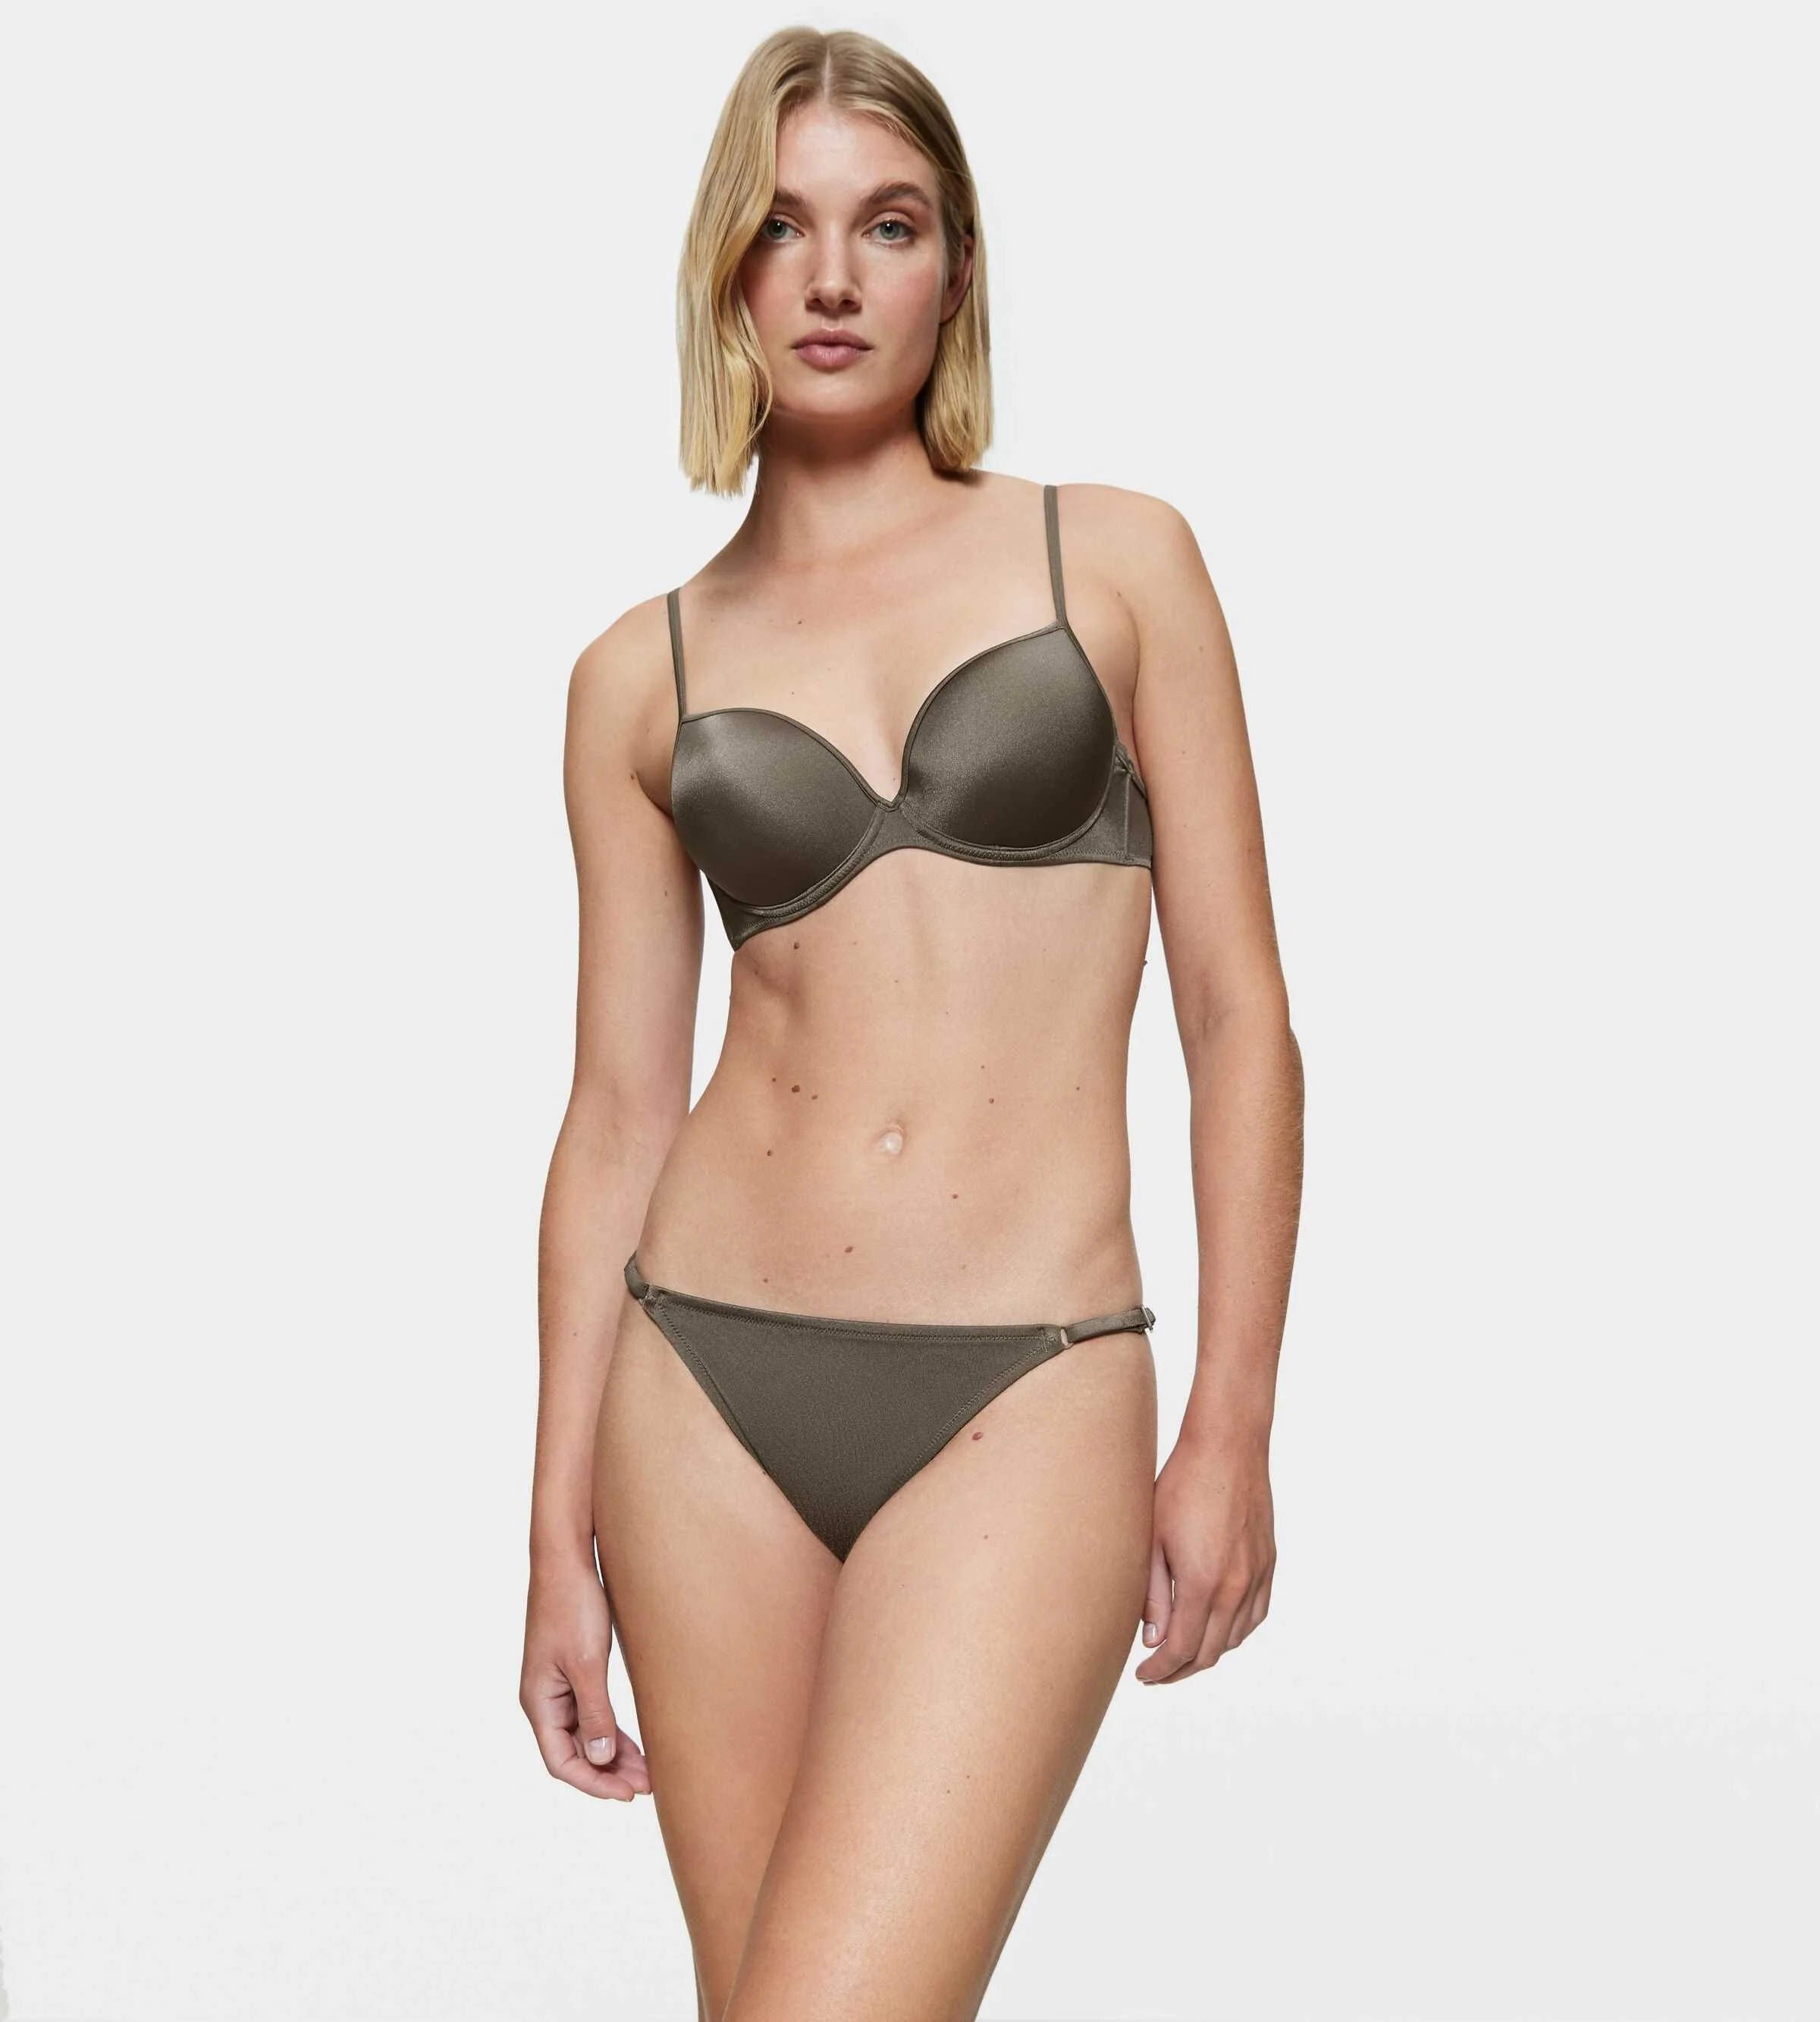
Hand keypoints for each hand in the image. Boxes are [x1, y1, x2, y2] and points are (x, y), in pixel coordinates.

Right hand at [520, 1553, 652, 1799]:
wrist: (568, 1558)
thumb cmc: (572, 1605)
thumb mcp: (586, 1663)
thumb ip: (594, 1712)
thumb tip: (601, 1759)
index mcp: (539, 1701)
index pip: (561, 1762)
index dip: (593, 1782)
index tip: (628, 1794)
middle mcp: (545, 1699)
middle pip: (575, 1753)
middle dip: (609, 1773)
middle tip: (648, 1785)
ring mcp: (559, 1686)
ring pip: (586, 1736)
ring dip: (614, 1755)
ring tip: (648, 1772)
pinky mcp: (575, 1671)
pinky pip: (592, 1714)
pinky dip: (613, 1731)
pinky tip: (636, 1744)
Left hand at [1135, 1427, 1274, 1683]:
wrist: (1227, 1447)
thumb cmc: (1181, 1486)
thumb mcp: (1153, 1540)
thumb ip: (1153, 1595)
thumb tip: (1153, 1639)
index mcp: (1203, 1584)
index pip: (1183, 1649)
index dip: (1161, 1670)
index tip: (1143, 1676)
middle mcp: (1236, 1587)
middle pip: (1211, 1652)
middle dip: (1181, 1670)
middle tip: (1157, 1672)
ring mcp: (1257, 1576)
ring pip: (1236, 1638)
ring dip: (1209, 1652)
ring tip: (1182, 1652)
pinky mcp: (1268, 1563)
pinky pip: (1256, 1615)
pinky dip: (1235, 1632)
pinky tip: (1218, 1628)